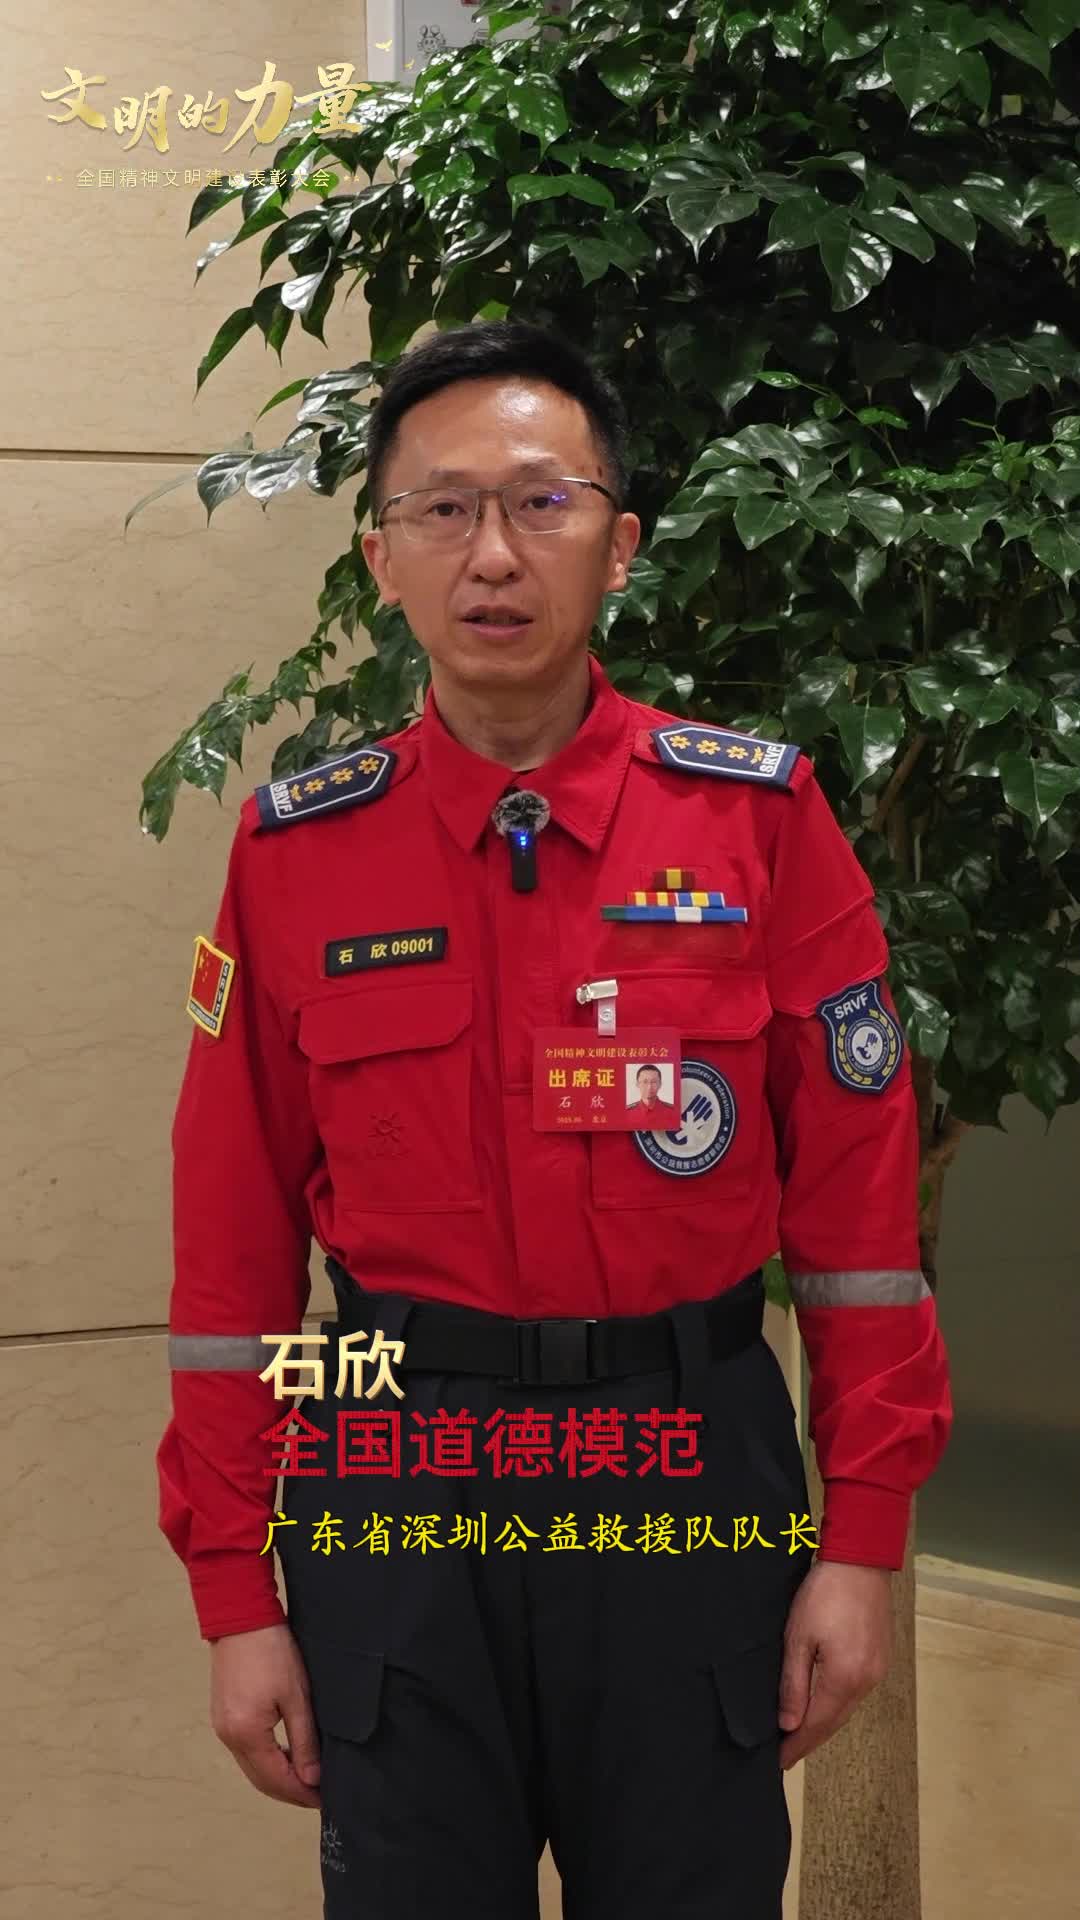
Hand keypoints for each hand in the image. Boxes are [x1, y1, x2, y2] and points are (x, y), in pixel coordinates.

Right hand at [210, 1622, 321, 1807]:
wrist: (241, 1617)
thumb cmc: (270, 1649)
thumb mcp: (297, 1696)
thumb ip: (304, 1742)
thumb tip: (312, 1777)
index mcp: (246, 1734)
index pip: (276, 1780)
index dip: (301, 1793)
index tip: (323, 1800)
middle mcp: (229, 1736)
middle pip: (260, 1779)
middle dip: (289, 1791)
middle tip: (317, 1796)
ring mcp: (222, 1726)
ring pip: (252, 1767)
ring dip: (277, 1777)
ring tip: (306, 1779)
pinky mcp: (223, 1715)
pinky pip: (245, 1751)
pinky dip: (265, 1760)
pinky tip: (285, 1756)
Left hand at [777, 1560, 892, 1770]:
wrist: (860, 1561)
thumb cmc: (825, 1592)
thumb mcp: (797, 1636)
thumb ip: (793, 1684)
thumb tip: (788, 1723)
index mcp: (844, 1678)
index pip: (816, 1726)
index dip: (797, 1746)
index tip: (779, 1762)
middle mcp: (866, 1681)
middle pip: (833, 1722)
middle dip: (809, 1739)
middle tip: (786, 1754)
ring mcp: (877, 1670)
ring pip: (846, 1708)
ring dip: (823, 1722)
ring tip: (800, 1733)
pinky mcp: (880, 1658)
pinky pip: (856, 1692)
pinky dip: (837, 1703)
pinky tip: (824, 1703)